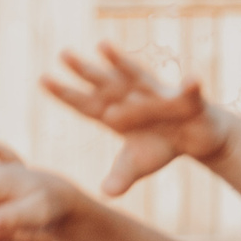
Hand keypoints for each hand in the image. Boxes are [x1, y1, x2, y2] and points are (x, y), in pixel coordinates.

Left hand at [43, 43, 234, 196]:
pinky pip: (190, 93)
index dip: (66, 94)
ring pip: (138, 77)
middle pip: (104, 82)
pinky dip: (191, 86)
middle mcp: (135, 97)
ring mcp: (160, 95)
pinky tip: (193, 79)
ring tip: (103, 46)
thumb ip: (120, 177)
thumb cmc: (162, 145)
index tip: (42, 80)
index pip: (87, 103)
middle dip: (85, 70)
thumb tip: (105, 194)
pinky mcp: (189, 101)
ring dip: (121, 62)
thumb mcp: (138, 165)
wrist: (197, 136)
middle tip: (62, 54)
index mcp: (119, 113)